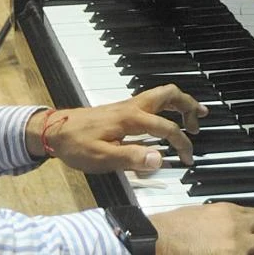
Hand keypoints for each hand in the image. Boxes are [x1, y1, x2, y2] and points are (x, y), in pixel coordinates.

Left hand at [26, 86, 205, 173]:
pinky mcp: (122, 110)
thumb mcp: (101, 158)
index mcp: (130, 119)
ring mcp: (127, 106)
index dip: (181, 143)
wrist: (53, 131)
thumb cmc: (76, 146)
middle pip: (168, 95)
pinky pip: (152, 102)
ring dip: (179, 103)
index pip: (166, 127)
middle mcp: (132, 107)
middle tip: (200, 120)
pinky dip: (167, 107)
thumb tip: (160, 159)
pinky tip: (169, 119)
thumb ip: (131, 158)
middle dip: (188, 105)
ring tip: (194, 116)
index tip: (188, 159)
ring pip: (160, 95)